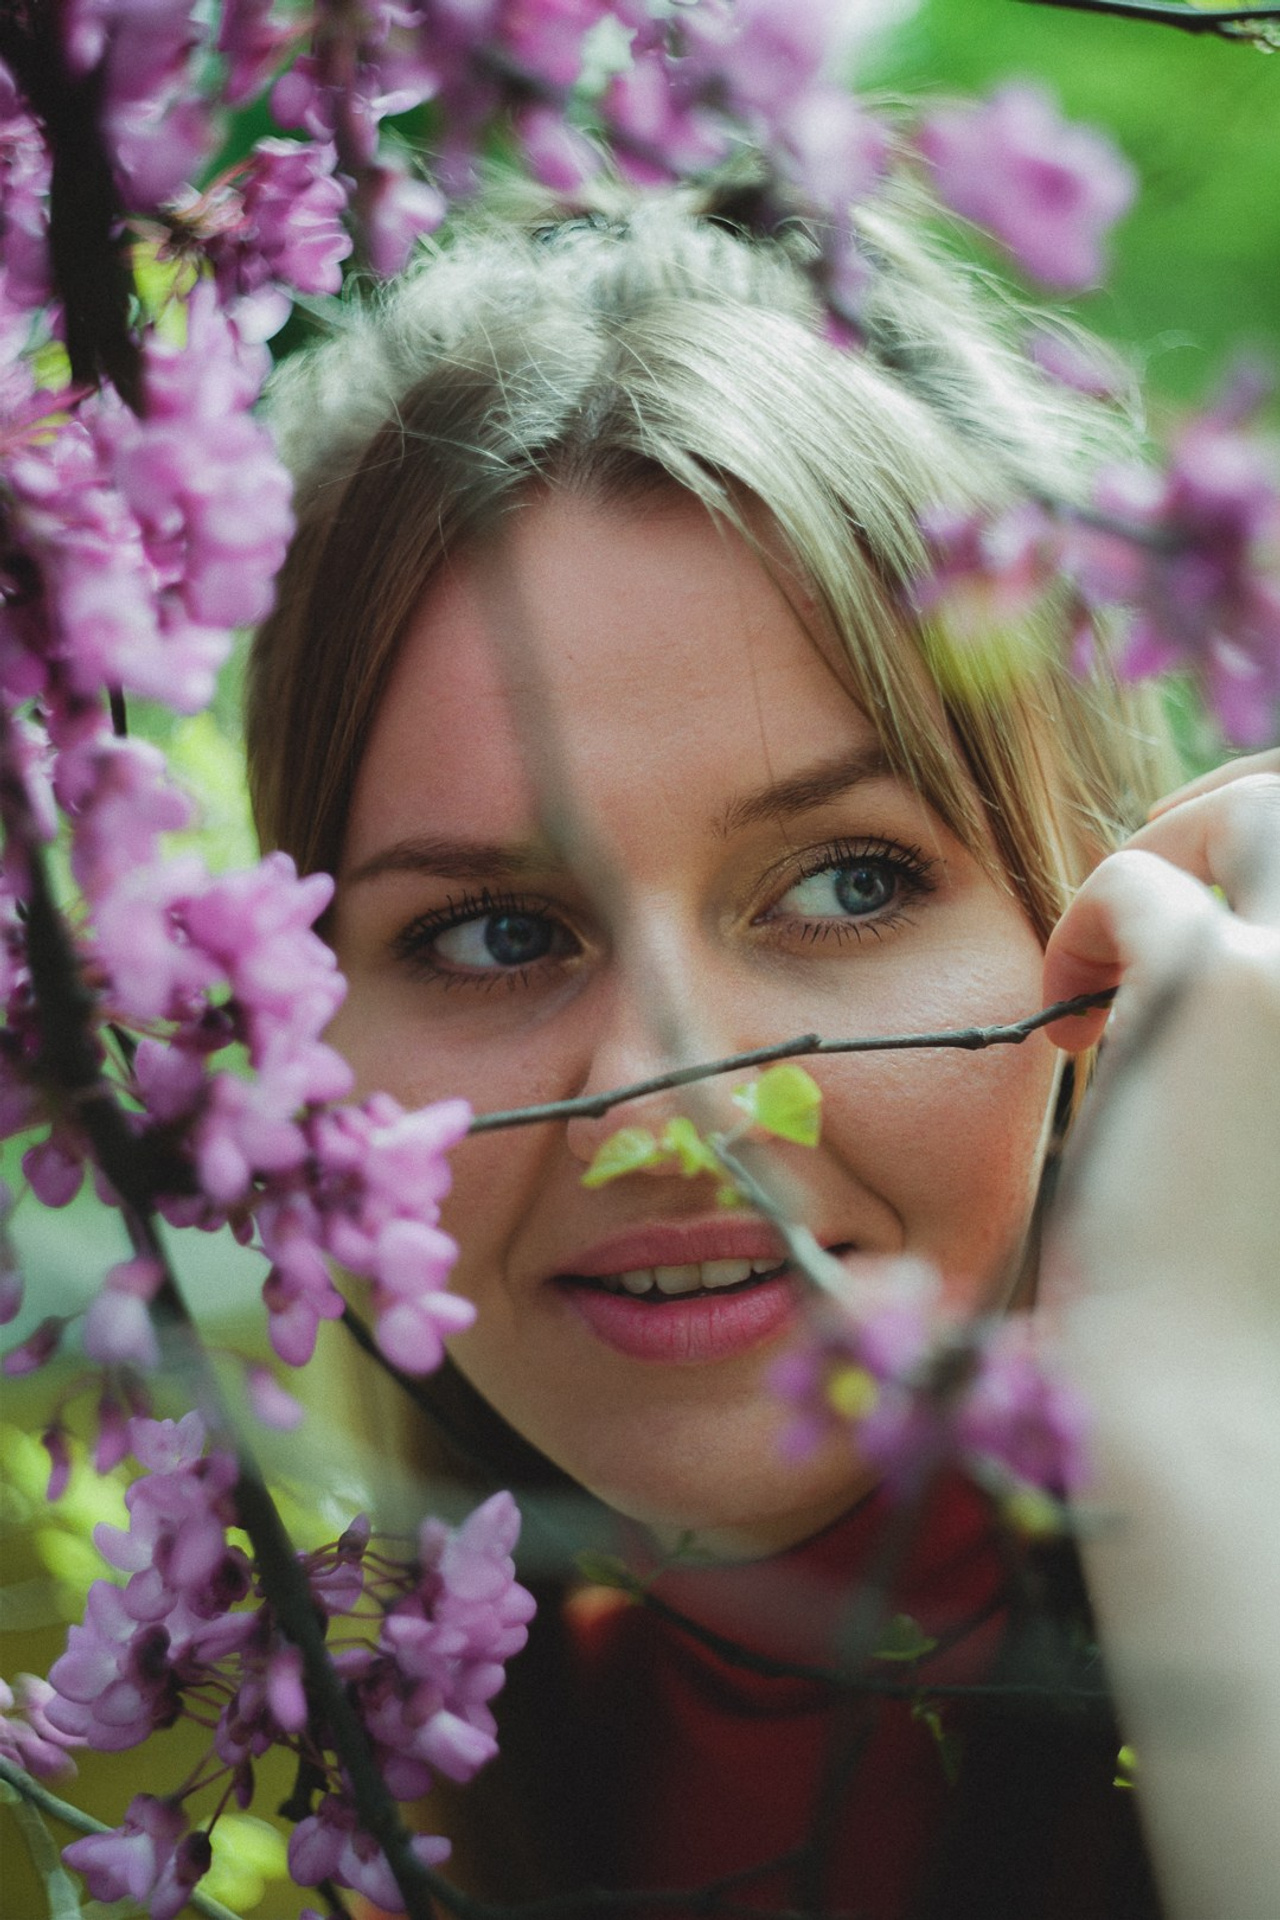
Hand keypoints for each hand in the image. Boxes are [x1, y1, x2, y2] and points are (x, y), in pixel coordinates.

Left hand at [1036, 750, 1279, 1919]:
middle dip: (1238, 811)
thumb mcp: (1271, 1139)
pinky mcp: (1227, 996)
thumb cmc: (1243, 1303)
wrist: (1210, 1405)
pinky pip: (1131, 887)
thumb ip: (1263, 1047)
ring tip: (1116, 944)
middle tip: (1163, 876)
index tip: (1221, 898)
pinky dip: (1080, 927)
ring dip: (1174, 842)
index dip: (1279, 853)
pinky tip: (1064, 1028)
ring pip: (1257, 807)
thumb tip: (1219, 957)